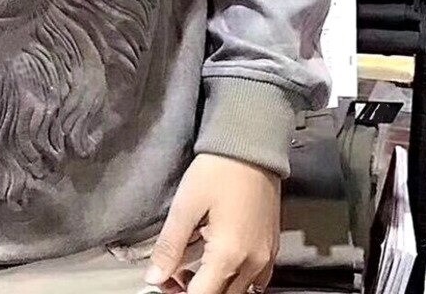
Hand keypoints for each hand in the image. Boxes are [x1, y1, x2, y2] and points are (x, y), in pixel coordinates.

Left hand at [144, 154, 280, 293]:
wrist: (251, 147)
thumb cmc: (219, 170)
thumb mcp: (186, 205)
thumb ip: (169, 246)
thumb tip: (154, 276)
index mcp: (229, 255)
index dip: (177, 292)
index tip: (163, 281)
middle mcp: (252, 263)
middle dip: (195, 291)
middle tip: (174, 274)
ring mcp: (265, 257)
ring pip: (239, 292)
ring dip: (215, 287)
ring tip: (193, 267)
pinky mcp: (270, 247)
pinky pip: (255, 280)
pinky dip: (235, 279)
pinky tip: (217, 261)